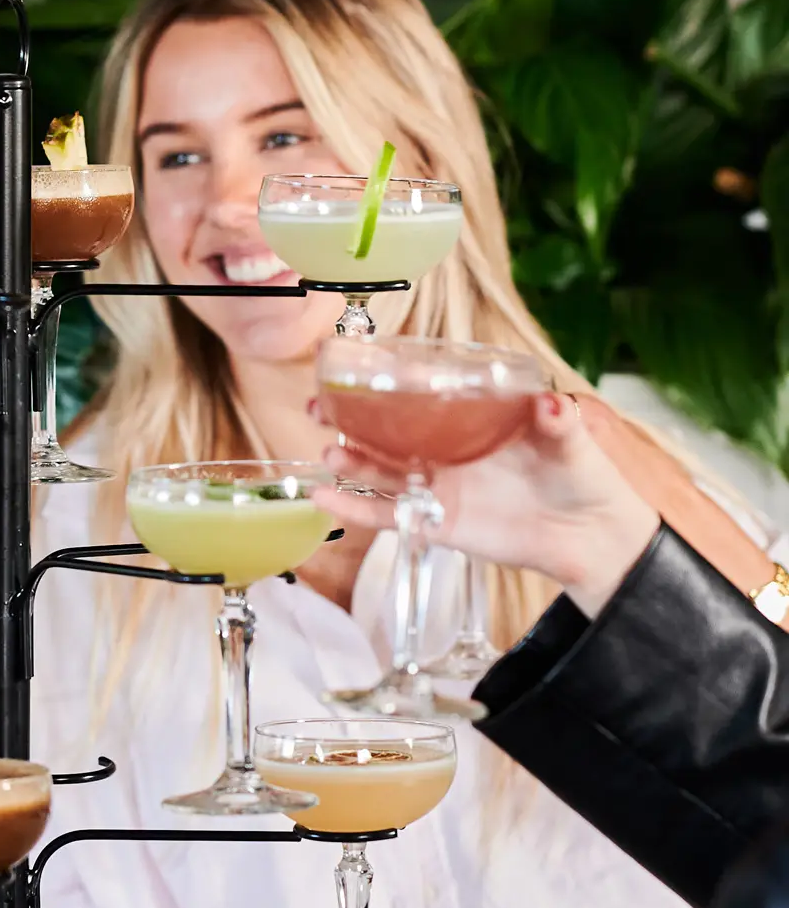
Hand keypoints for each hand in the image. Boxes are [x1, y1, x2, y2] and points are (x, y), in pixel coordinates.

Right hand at [313, 392, 659, 616]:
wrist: (589, 538)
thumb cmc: (582, 479)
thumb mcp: (574, 444)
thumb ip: (561, 424)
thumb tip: (552, 404)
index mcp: (470, 419)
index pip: (421, 396)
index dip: (385, 383)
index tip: (354, 369)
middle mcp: (445, 448)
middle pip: (385, 430)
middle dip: (348, 419)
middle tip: (318, 406)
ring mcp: (436, 485)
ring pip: (381, 470)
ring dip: (351, 460)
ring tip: (330, 453)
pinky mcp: (434, 521)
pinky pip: (387, 514)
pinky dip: (354, 508)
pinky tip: (325, 499)